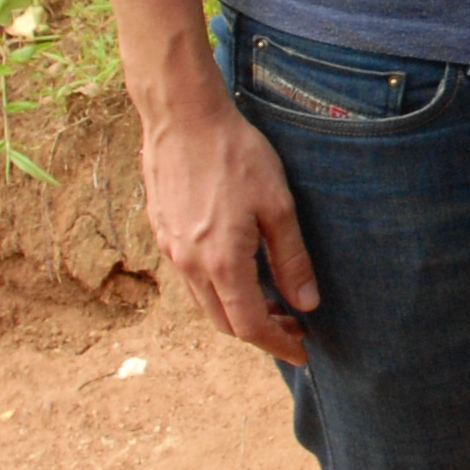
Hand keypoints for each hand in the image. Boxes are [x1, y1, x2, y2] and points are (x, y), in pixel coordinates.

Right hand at [137, 84, 319, 364]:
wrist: (181, 117)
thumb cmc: (235, 154)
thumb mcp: (277, 205)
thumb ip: (291, 259)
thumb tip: (307, 303)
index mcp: (221, 262)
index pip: (250, 326)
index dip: (278, 345)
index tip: (302, 352)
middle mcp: (189, 265)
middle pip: (224, 323)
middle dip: (261, 332)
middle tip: (294, 326)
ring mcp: (170, 251)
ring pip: (205, 304)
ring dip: (238, 313)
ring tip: (274, 303)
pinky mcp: (162, 234)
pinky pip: (190, 281)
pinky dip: (218, 291)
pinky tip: (241, 274)